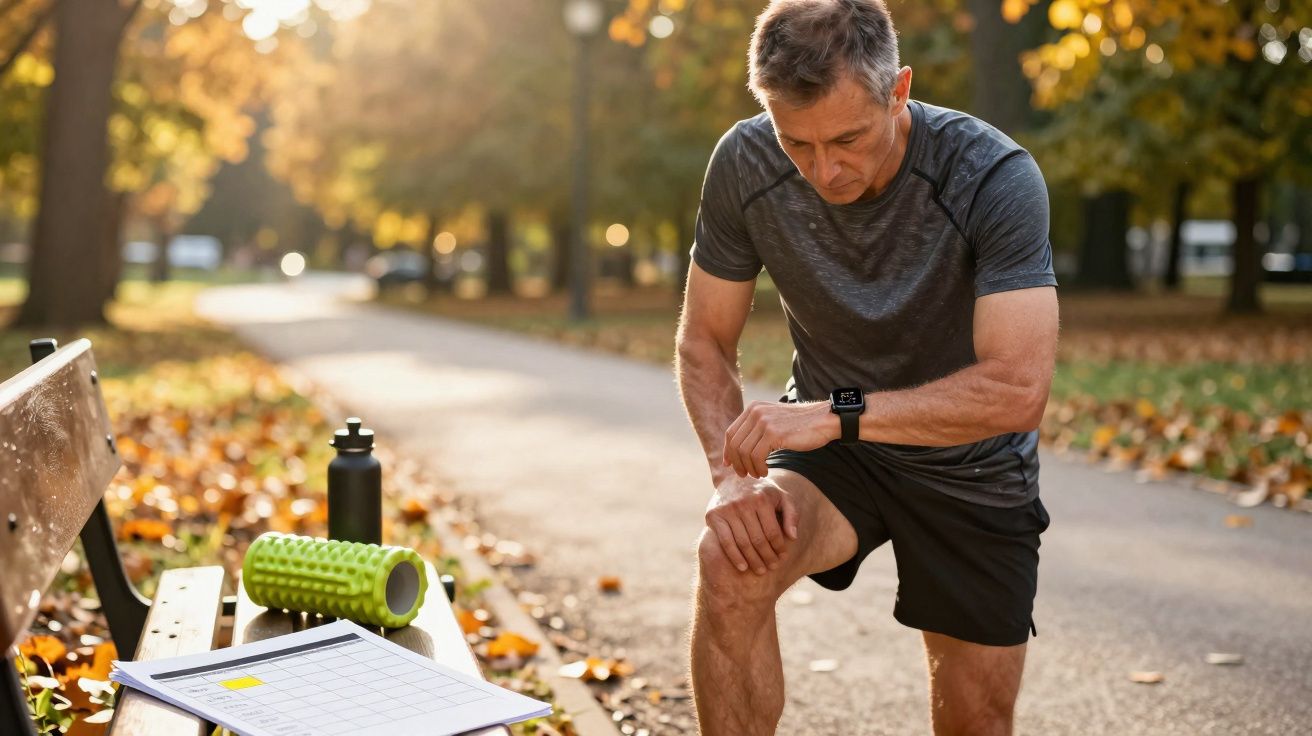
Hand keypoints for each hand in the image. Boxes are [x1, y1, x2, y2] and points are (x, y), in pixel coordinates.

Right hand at [704, 475, 799, 574]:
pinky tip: (743, 567)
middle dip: (767, 557)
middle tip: (773, 567)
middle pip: (758, 539)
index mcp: (762, 499)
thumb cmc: (761, 491)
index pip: (773, 531)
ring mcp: (727, 510)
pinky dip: (734, 556)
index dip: (779, 547)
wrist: (732, 478)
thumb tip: (793, 537)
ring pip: (743, 542)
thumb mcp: (781, 496)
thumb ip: (791, 514)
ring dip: (753, 560)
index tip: (783, 557)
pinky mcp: (714, 515)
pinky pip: (725, 541)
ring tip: (760, 570)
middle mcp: (744, 503)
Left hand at [722, 400, 837, 478]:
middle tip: (744, 475)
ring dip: (749, 468)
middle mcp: (756, 412)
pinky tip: (765, 471)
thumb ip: (757, 429)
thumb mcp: (774, 421)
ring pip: (744, 452)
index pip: (731, 433)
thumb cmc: (800, 425)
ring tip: (758, 474)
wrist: (824, 420)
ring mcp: (764, 422)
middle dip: (737, 463)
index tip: (730, 465)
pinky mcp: (773, 433)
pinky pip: (756, 456)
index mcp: (754, 408)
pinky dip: (758, 468)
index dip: (728, 451)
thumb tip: (738, 449)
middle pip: (735, 444)